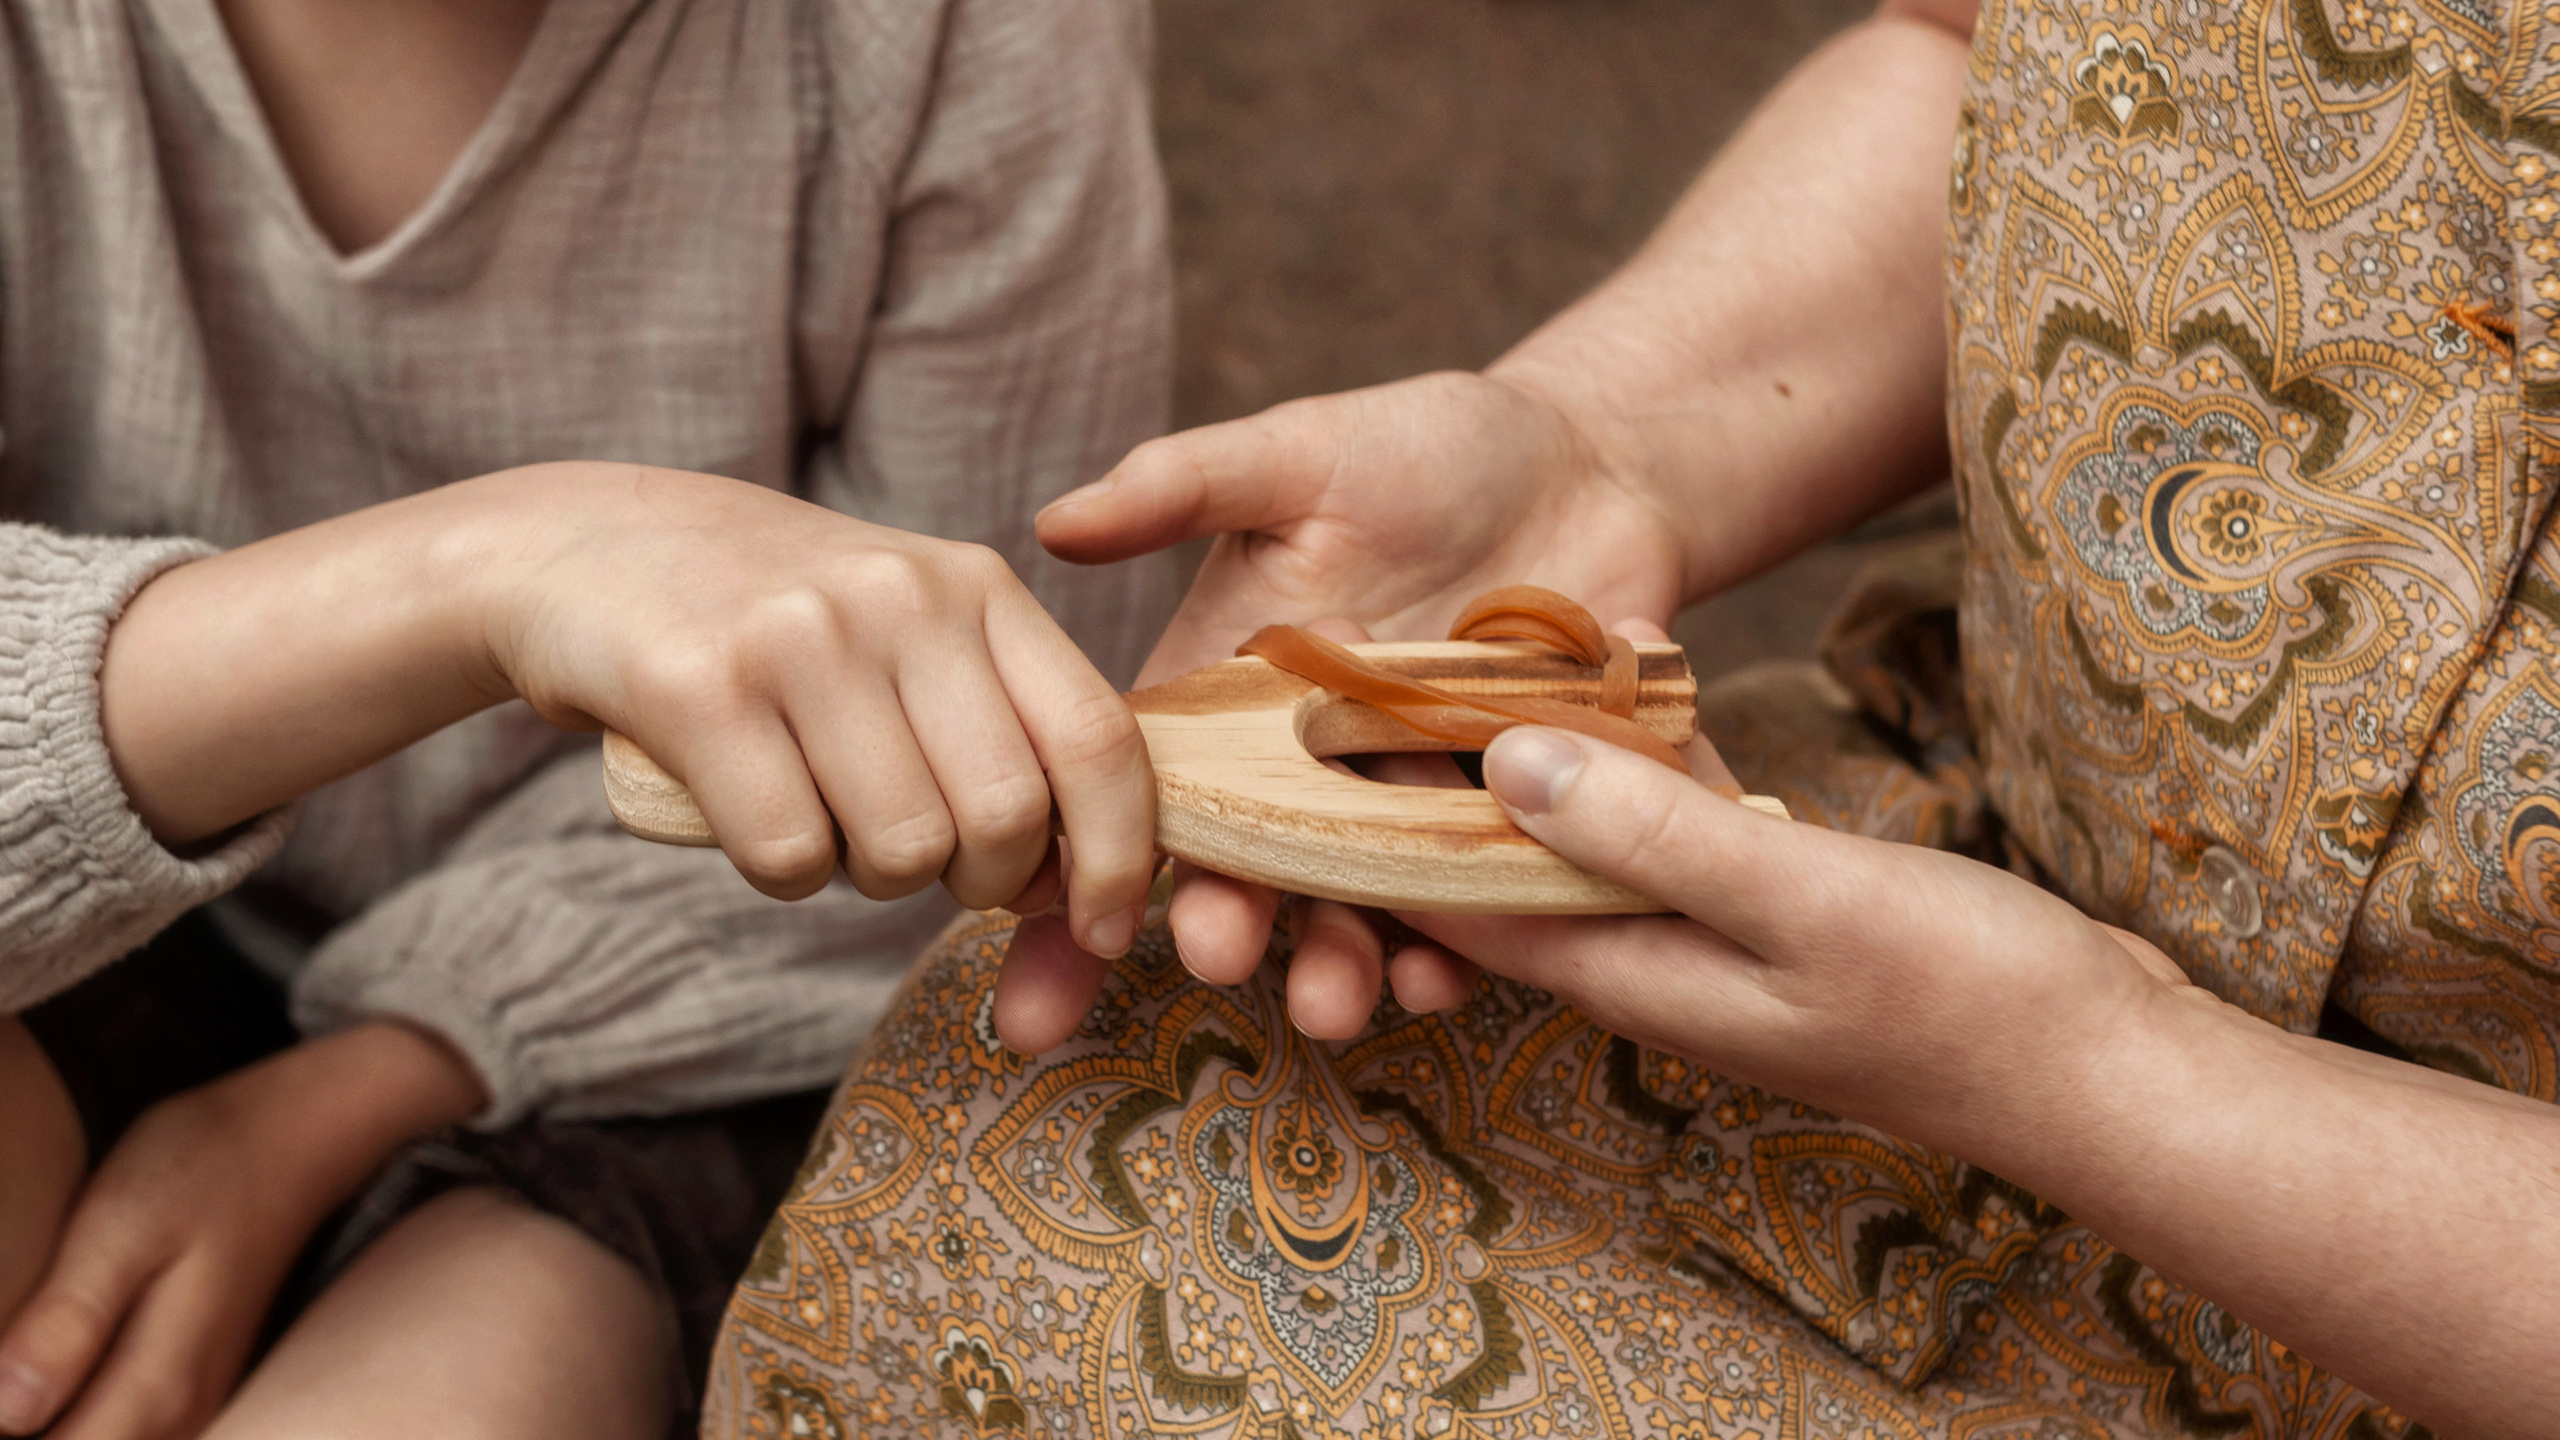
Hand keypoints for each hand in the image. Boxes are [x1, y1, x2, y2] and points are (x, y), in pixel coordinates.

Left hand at [0, 1024, 483, 1439]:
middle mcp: (184, 1414)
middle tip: (9, 1357)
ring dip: (54, 1420)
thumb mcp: (122, 1227)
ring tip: (23, 1365)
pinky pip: (124, 1428)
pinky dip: (79, 1413)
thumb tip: (6, 1410)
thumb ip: (68, 1323)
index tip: (2, 1371)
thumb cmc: (206, 1168)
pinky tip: (54, 1370)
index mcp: (158, 1387)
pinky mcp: (193, 1380)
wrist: (296, 1136)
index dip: (11, 1428)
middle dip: (28, 1426)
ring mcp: (196, 1401)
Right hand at [99, 464, 1161, 1002]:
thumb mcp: (905, 626)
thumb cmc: (771, 621)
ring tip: (818, 808)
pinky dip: (777, 871)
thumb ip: (1000, 724)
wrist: (575, 547)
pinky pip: (789, 856)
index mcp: (975, 585)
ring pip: (899, 850)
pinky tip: (745, 807)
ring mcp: (800, 636)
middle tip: (914, 858)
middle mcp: (900, 597)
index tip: (1104, 927)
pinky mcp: (699, 688)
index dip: (1120, 855)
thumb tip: (1079, 880)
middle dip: (973, 880)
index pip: (1099, 739)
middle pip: (1004, 816)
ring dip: (863, 876)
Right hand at [1011, 372, 1689, 1040]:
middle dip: (1227, 924)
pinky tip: (1444, 977)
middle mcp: (1315, 769)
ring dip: (1337, 963)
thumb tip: (1053, 524)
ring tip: (1332, 1002)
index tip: (1054, 908)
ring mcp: (1411, 806)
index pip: (1151, 784)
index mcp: (1241, 694)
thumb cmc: (1436, 446)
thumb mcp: (1303, 452)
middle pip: (1251, 868)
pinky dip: (1464, 951)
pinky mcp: (1514, 826)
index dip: (1096, 852)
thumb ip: (1185, 485)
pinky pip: (1481, 909)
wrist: (1598, 469)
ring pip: (1359, 908)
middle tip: (1217, 957)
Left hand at [1398, 725, 2189, 1154]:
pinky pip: (1649, 846)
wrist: (2098, 1068)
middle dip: (1425, 788)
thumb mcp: (1801, 896)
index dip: (1370, 820)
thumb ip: (1654, 834)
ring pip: (1573, 854)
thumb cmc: (1964, 995)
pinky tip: (1611, 714)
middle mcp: (1643, 968)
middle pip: (1497, 874)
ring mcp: (1704, 950)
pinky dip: (1616, 783)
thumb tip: (1504, 766)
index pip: (1452, 899)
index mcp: (1628, 971)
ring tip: (1454, 668)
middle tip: (1359, 669)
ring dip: (1522, 777)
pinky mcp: (1760, 922)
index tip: (1302, 728)